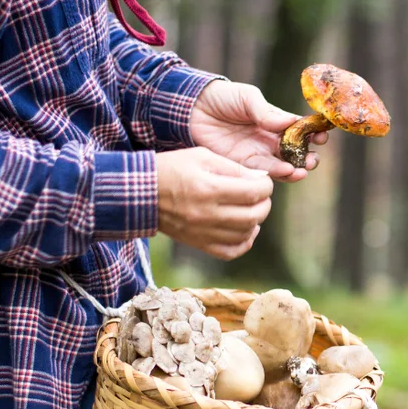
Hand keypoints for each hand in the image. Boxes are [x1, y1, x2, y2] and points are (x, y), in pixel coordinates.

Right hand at [154, 147, 273, 260]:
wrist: (141, 193)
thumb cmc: (171, 169)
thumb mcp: (201, 156)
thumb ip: (233, 168)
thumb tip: (260, 179)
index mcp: (209, 188)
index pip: (253, 192)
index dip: (266, 186)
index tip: (263, 182)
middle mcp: (208, 214)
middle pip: (253, 216)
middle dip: (264, 204)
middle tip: (261, 195)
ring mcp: (203, 232)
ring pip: (245, 234)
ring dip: (255, 221)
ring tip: (252, 209)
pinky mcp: (199, 243)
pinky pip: (231, 252)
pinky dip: (244, 242)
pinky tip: (246, 230)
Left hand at [189, 80, 326, 181]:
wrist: (191, 108)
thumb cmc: (222, 97)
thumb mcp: (247, 98)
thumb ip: (267, 112)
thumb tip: (292, 122)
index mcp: (275, 121)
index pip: (300, 131)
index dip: (313, 134)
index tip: (322, 136)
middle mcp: (269, 140)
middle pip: (295, 153)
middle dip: (307, 158)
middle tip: (312, 160)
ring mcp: (257, 154)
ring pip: (282, 166)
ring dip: (295, 170)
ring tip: (301, 170)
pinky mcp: (243, 166)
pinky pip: (263, 173)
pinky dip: (276, 174)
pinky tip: (286, 172)